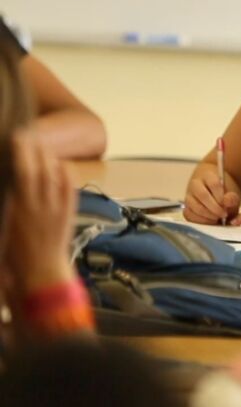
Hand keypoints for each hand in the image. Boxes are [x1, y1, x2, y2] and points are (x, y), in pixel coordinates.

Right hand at [2, 130, 75, 296]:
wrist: (41, 273)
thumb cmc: (14, 254)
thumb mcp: (4, 227)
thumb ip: (7, 202)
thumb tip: (8, 182)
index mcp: (20, 209)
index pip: (22, 173)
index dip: (20, 154)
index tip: (15, 138)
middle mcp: (40, 206)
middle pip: (39, 170)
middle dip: (32, 149)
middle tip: (25, 133)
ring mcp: (57, 209)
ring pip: (55, 176)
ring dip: (47, 157)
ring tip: (39, 144)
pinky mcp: (68, 213)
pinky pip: (69, 188)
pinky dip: (65, 173)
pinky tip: (59, 163)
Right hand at [184, 164, 240, 223]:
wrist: (216, 191)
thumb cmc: (224, 191)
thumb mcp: (232, 193)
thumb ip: (232, 198)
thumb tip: (226, 202)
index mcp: (208, 175)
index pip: (214, 184)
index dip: (221, 197)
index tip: (227, 206)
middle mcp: (195, 184)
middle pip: (202, 195)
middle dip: (214, 208)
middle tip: (223, 215)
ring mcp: (189, 196)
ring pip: (194, 206)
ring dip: (207, 216)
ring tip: (218, 219)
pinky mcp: (186, 207)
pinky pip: (189, 215)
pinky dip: (200, 221)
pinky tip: (210, 221)